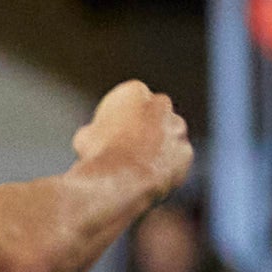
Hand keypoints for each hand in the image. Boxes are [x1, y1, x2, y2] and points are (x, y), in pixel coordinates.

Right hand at [74, 78, 192, 201]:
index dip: (119, 118)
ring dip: (158, 146)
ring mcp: (177, 127)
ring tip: (138, 167)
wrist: (119, 179)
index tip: (112, 133)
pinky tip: (150, 177)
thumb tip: (91, 138)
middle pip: (154, 114)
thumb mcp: (85, 137)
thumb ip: (97, 130)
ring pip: (168, 135)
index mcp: (134, 92)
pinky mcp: (186, 151)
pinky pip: (176, 158)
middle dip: (145, 127)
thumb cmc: (98, 155)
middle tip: (129, 147)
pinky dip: (166, 166)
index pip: (129, 100)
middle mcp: (160, 103)